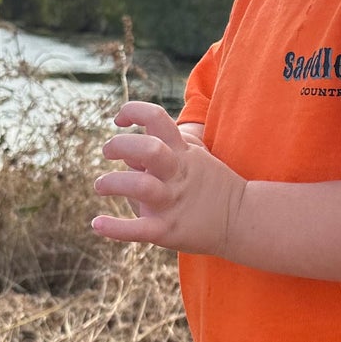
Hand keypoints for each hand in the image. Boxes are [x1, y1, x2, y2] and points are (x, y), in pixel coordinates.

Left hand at [93, 100, 244, 254]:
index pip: (156, 117)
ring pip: (139, 186)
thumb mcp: (196, 156)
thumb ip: (165, 148)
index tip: (120, 120)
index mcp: (182, 152)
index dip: (133, 111)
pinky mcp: (167, 230)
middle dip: (119, 145)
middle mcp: (176, 174)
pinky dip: (114, 228)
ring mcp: (172, 202)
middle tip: (107, 152)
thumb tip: (128, 156)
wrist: (242, 219)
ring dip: (112, 182)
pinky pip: (137, 230)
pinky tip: (97, 224)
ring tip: (101, 185)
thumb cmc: (212, 185)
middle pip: (147, 149)